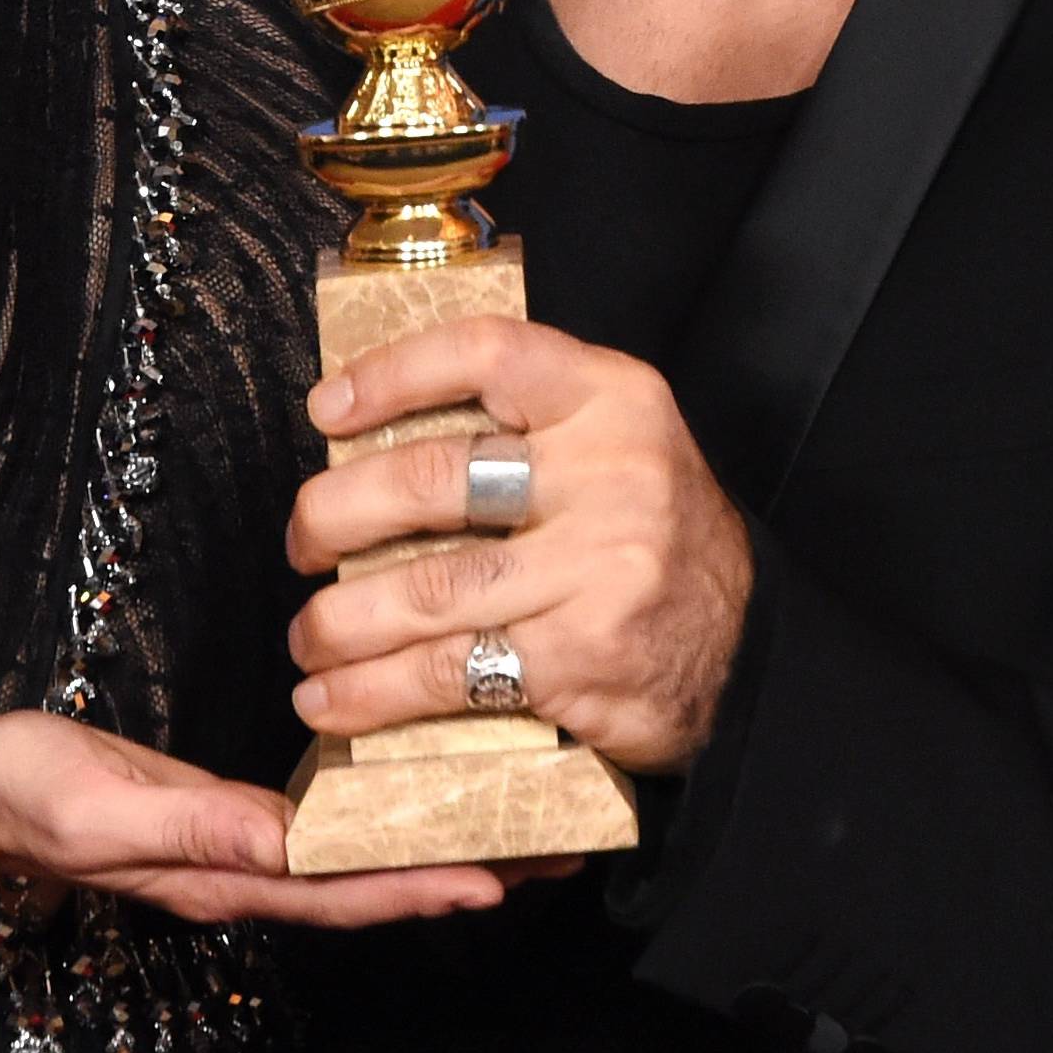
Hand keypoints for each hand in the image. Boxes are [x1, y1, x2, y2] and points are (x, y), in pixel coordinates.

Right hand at [0, 708, 508, 927]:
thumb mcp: (92, 805)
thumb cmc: (22, 794)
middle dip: (459, 873)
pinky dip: (382, 814)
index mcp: (218, 876)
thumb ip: (183, 826)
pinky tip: (418, 794)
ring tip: (519, 827)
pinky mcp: (228, 813)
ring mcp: (237, 846)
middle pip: (368, 886)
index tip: (499, 878)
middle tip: (552, 853)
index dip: (419, 888)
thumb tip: (275, 842)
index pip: (339, 893)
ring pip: (356, 858)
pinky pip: (324, 824)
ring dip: (436, 846)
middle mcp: (242, 871)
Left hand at [285, 318, 752, 775]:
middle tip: (302, 542)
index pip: (487, 352)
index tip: (324, 410)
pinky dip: (373, 692)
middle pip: (433, 479)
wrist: (749, 650)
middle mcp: (611, 474)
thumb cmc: (649, 535)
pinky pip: (451, 671)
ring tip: (307, 636)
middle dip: (336, 513)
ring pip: (427, 589)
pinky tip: (333, 700)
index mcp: (612, 399)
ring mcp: (600, 569)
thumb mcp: (616, 442)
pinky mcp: (582, 658)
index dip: (391, 373)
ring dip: (339, 620)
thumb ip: (525, 422)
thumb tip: (368, 434)